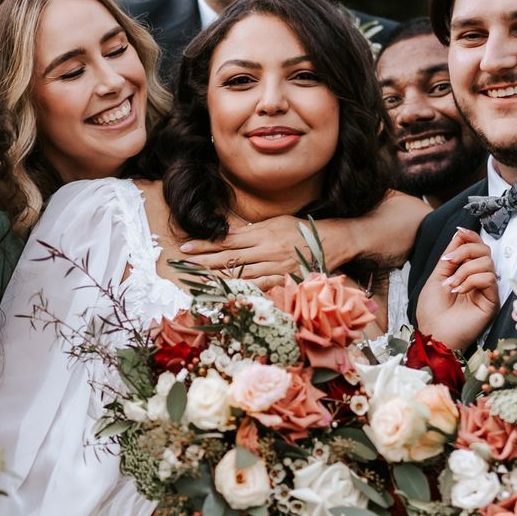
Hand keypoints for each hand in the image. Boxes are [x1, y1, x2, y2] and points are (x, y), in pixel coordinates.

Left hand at [177, 215, 323, 280]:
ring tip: (199, 280)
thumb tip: (232, 237)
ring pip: (241, 274)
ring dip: (218, 278)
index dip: (205, 244)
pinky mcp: (283, 279)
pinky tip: (227, 293)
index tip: (187, 248)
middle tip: (184, 264)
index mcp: (263, 233)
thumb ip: (254, 231)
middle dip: (204, 261)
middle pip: (229, 258)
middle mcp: (266, 250)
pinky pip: (260, 286)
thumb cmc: (301, 230)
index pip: (227, 239)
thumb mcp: (276, 222)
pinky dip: (243, 290)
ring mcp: (274, 266)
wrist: (332, 240)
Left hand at [415, 228, 498, 351]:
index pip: (476, 247)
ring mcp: (486, 290)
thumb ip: (450, 256)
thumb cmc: (432, 311)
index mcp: (466, 272)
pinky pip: (489, 278)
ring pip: (487, 262)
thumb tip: (460, 234)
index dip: (470, 236)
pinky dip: (472, 280)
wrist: (433, 333)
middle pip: (484, 250)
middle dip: (465, 250)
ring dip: (465, 270)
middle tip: (449, 262)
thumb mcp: (437, 276)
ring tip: (452, 284)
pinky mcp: (492, 301)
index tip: (459, 232)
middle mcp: (478, 278)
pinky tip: (460, 290)